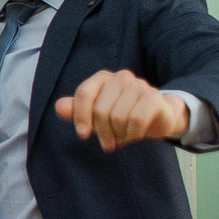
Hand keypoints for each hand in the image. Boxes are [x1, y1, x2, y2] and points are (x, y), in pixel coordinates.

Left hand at [54, 69, 188, 150]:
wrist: (159, 116)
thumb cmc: (123, 114)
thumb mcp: (98, 114)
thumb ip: (77, 110)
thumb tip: (59, 107)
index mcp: (103, 78)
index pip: (84, 94)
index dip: (81, 116)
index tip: (83, 135)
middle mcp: (121, 77)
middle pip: (101, 110)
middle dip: (103, 132)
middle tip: (109, 142)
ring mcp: (139, 85)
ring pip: (118, 117)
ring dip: (120, 134)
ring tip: (123, 135)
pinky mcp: (153, 98)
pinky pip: (136, 120)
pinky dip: (133, 133)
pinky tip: (135, 134)